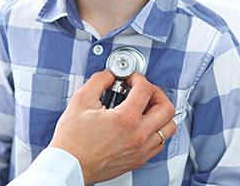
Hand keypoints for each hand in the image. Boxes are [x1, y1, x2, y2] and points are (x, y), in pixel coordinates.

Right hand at [48, 70, 175, 185]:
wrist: (70, 165)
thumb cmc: (72, 139)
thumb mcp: (81, 100)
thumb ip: (99, 81)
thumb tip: (110, 74)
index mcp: (125, 119)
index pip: (146, 90)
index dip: (138, 78)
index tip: (130, 79)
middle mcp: (138, 136)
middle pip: (167, 108)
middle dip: (156, 92)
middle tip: (143, 90)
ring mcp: (140, 150)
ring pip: (169, 128)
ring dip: (160, 113)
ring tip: (145, 107)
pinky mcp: (138, 160)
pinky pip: (160, 143)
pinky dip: (156, 130)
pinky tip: (142, 124)